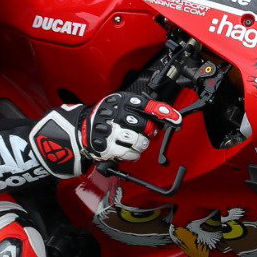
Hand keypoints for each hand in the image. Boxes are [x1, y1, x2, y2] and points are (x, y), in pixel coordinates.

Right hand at [27, 93, 182, 176]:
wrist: (79, 131)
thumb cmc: (105, 119)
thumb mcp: (121, 106)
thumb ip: (142, 109)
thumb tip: (166, 118)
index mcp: (121, 101)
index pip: (148, 106)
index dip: (164, 113)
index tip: (177, 120)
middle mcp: (116, 115)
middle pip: (147, 127)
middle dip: (149, 132)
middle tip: (144, 133)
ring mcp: (111, 132)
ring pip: (141, 142)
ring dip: (141, 145)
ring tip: (132, 141)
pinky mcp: (107, 147)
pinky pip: (131, 155)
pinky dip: (132, 155)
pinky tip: (125, 150)